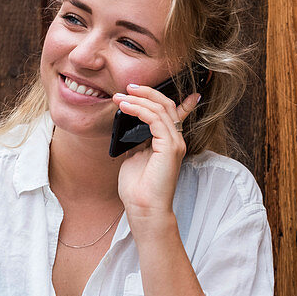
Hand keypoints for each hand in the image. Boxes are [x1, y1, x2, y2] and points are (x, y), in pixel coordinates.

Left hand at [113, 84, 201, 225]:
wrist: (144, 209)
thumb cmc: (138, 189)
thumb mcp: (134, 156)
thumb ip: (137, 140)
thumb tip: (128, 125)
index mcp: (169, 142)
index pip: (174, 112)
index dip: (160, 95)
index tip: (142, 87)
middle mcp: (176, 140)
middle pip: (167, 104)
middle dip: (146, 93)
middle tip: (127, 88)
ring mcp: (175, 143)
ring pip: (162, 108)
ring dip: (139, 99)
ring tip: (121, 97)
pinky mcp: (170, 147)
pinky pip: (156, 119)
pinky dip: (139, 110)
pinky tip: (125, 107)